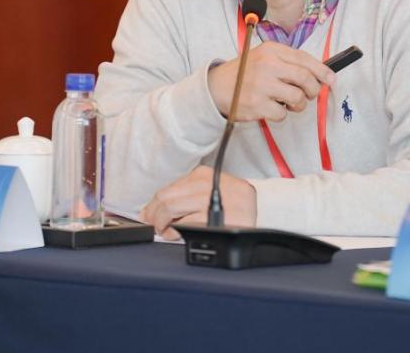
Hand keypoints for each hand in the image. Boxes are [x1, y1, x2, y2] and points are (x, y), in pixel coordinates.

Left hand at [140, 165, 256, 239]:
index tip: (146, 215)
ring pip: (172, 209)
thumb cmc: (233, 206)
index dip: (152, 204)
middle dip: (154, 215)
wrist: (263, 214)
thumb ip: (185, 196)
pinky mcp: (219, 219)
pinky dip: (176, 232)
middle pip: (167, 198)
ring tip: (167, 231)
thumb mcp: (210, 192)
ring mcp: (214, 201)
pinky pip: (187, 224)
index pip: (168, 188)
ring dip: (163, 224)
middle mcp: (208, 184)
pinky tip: (179, 235)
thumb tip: (151, 209)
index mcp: (204, 175)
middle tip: (154, 226)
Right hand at [207, 41, 334, 121]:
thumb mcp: (264, 57)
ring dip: (298, 104)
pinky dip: (281, 114)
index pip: (304, 59)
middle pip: (305, 78)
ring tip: (289, 103)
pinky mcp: (257, 104)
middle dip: (313, 90)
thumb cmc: (245, 73)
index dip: (322, 71)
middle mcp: (267, 65)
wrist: (216, 87)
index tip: (331, 79)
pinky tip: (272, 107)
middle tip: (310, 94)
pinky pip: (282, 113)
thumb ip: (288, 62)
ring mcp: (262, 85)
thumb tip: (320, 74)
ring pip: (297, 98)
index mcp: (271, 50)